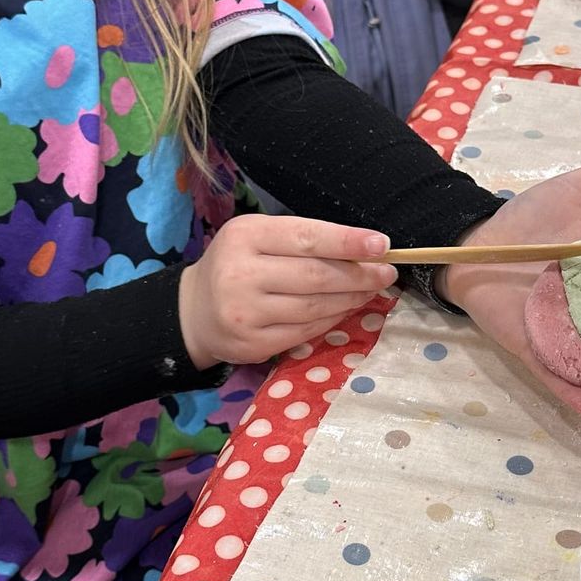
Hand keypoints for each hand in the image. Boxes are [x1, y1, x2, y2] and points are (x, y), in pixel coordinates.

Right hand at [178, 214, 396, 369]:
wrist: (193, 311)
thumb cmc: (236, 264)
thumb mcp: (257, 237)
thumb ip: (301, 240)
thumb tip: (364, 249)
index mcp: (245, 236)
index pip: (306, 237)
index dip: (348, 242)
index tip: (383, 245)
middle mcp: (241, 274)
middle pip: (315, 276)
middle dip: (359, 274)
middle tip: (387, 272)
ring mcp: (245, 313)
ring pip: (314, 307)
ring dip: (351, 298)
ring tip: (372, 289)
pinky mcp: (253, 344)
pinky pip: (305, 331)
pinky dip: (333, 319)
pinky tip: (347, 308)